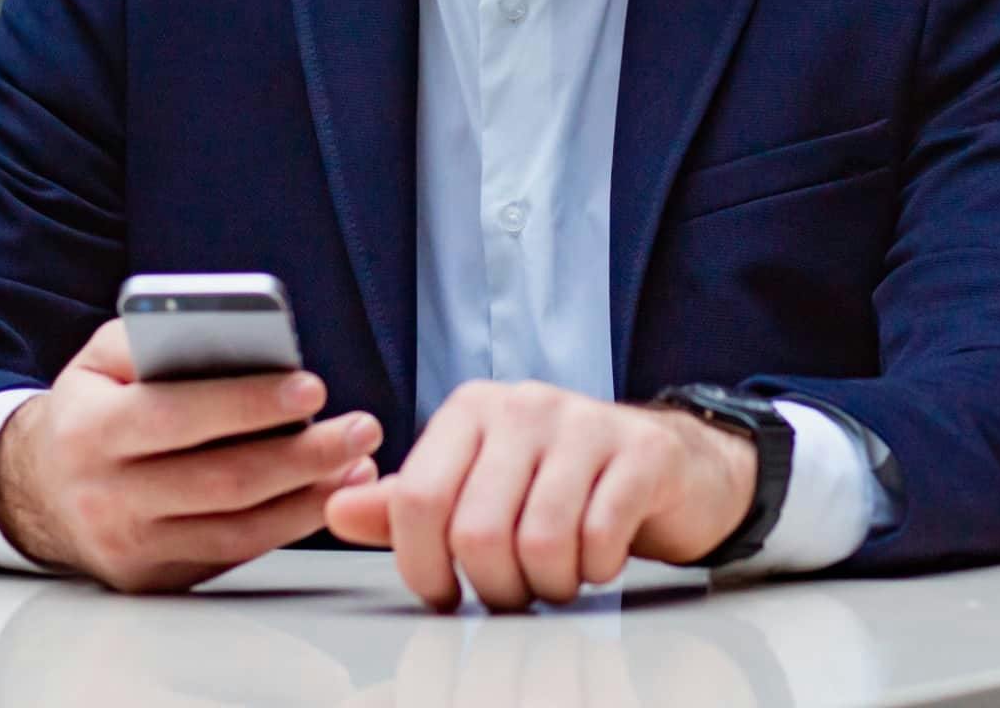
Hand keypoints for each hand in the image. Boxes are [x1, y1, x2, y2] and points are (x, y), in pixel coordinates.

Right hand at [0, 319, 382, 592]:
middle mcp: (107, 496)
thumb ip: (154, 338)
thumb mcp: (101, 359)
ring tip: (357, 462)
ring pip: (237, 528)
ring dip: (308, 497)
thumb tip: (233, 335)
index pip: (176, 416)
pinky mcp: (156, 579)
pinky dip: (288, 526)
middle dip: (301, 455)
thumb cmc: (90, 409)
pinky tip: (325, 495)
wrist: (38, 490)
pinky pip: (234, 553)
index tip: (311, 388)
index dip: (247, 404)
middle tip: (360, 427)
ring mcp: (131, 547)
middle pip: (221, 480)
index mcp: (91, 430)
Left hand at [320, 381, 755, 609]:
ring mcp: (585, 423)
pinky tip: (596, 560)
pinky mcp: (641, 451)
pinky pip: (600, 538)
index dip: (422, 567)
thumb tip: (335, 510)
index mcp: (471, 410)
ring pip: (540, 543)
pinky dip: (595, 570)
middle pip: (478, 533)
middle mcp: (523, 406)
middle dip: (494, 589)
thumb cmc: (558, 479)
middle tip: (511, 593)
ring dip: (547, 587)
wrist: (664, 461)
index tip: (444, 594)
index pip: (418, 499)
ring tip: (555, 578)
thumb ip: (407, 504)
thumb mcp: (476, 485)